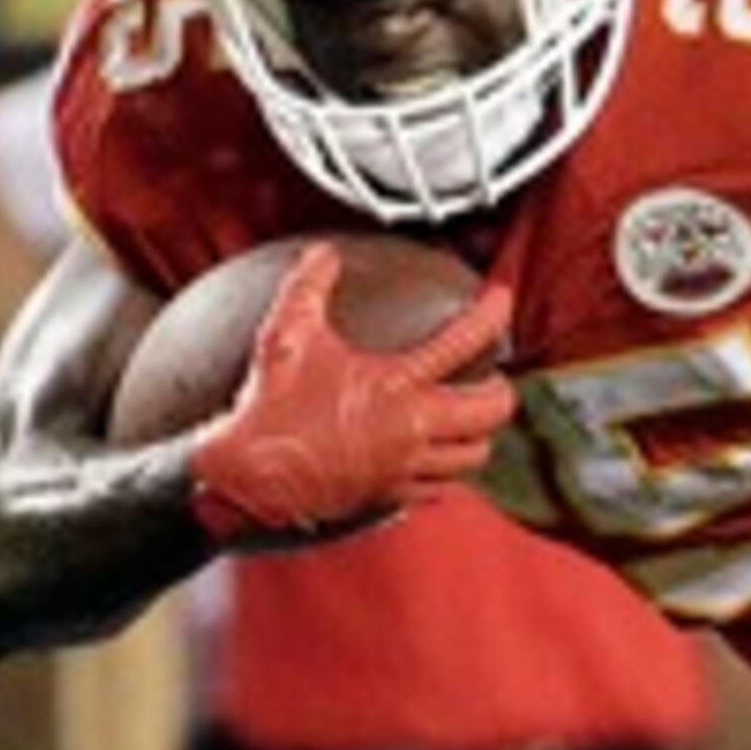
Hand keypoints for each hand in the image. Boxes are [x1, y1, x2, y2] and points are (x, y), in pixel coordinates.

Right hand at [190, 244, 516, 539]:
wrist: (249, 475)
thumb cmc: (269, 408)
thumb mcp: (286, 335)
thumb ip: (309, 286)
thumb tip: (324, 254)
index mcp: (396, 384)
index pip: (465, 341)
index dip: (492, 314)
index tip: (500, 300)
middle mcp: (411, 428)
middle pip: (492, 410)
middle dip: (501, 389)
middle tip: (491, 375)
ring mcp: (405, 466)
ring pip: (474, 456)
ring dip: (480, 434)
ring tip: (470, 418)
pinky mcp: (391, 494)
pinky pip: (441, 486)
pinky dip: (448, 469)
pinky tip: (436, 454)